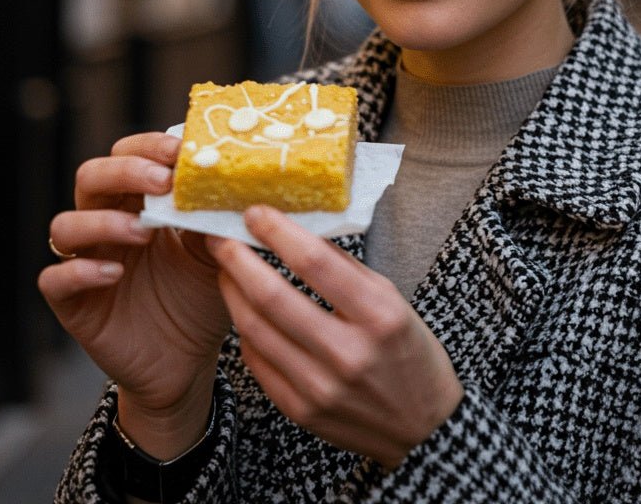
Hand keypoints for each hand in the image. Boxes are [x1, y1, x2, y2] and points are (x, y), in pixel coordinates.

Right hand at [38, 132, 230, 455]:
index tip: (180, 150)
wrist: (187, 363)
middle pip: (91, 178)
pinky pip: (54, 280)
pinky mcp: (73, 305)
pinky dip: (80, 271)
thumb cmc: (199, 297)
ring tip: (143, 232)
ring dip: (102, 221)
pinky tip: (113, 273)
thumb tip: (232, 180)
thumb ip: (215, 217)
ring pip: (65, 225)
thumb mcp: (216, 252)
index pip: (127, 155)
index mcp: (138, 203)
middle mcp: (105, 225)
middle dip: (124, 172)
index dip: (147, 147)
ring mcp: (85, 262)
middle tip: (162, 181)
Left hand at [208, 206, 463, 468]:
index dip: (277, 232)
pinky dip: (245, 327)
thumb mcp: (391, 299)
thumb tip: (294, 228)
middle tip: (219, 236)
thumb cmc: (407, 352)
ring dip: (231, 290)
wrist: (421, 427)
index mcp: (379, 316)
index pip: (315, 263)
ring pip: (254, 329)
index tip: (255, 212)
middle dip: (237, 258)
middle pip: (272, 297)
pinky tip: (243, 307)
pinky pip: (255, 360)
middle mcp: (348, 354)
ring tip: (225, 267)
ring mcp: (320, 388)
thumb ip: (344, 266)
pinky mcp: (299, 410)